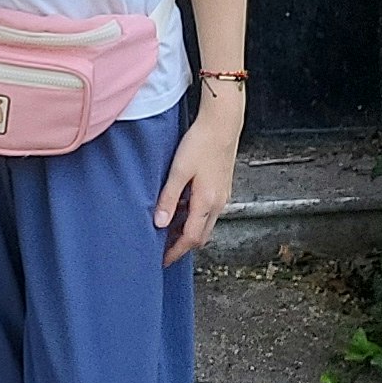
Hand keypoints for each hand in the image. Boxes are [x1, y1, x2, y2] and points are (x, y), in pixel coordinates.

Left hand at [153, 100, 239, 264]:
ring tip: (167, 227)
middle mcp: (218, 203)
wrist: (222, 123)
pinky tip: (180, 207)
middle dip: (182, 245)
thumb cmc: (200, 143)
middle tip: (162, 247)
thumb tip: (159, 223)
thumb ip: (168, 198)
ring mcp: (222, 196)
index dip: (175, 251)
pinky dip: (193, 216)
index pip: (191, 238)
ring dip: (188, 229)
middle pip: (200, 235)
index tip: (162, 259)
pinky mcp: (221, 187)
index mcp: (207, 202)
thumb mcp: (179, 171)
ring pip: (205, 223)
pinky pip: (208, 211)